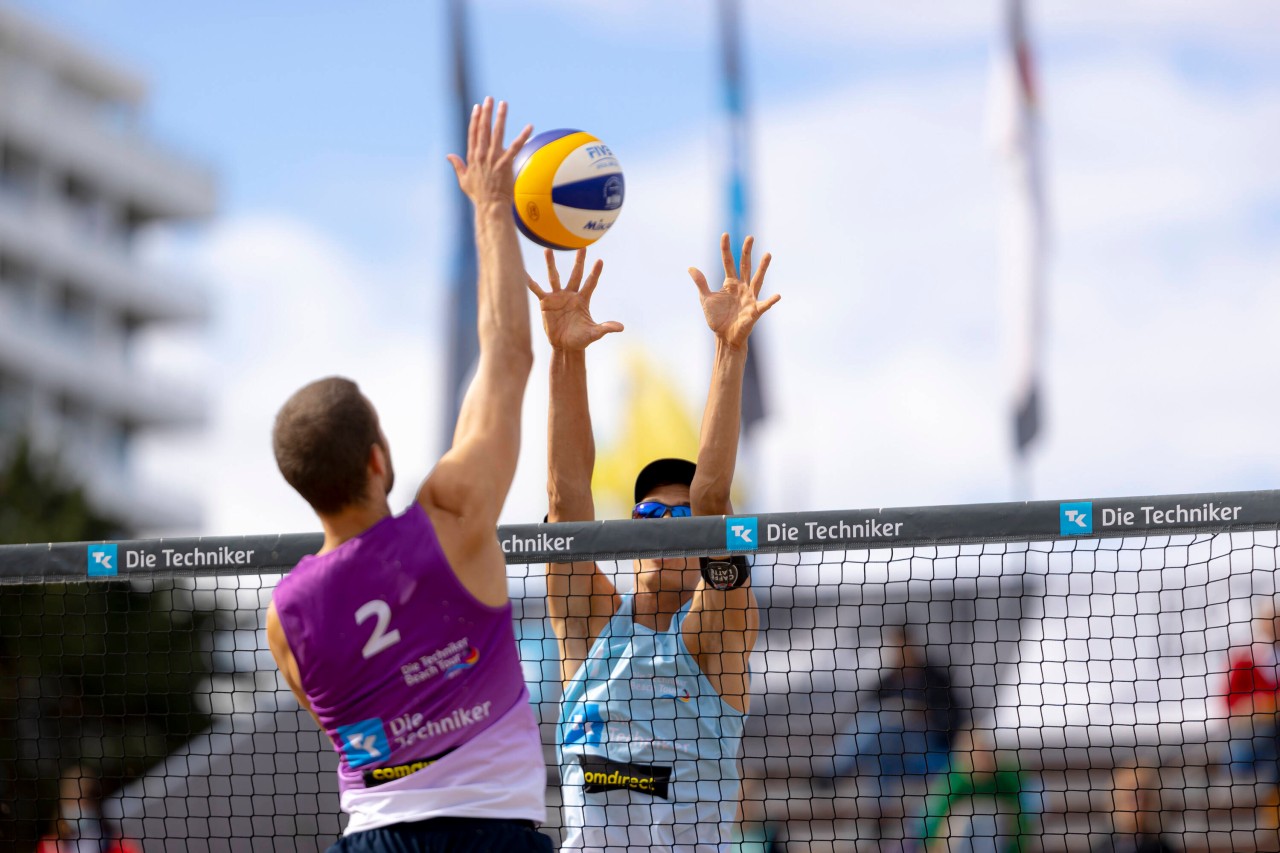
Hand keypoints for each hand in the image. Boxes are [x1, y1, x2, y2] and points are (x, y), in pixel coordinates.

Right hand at [446, 97, 532, 205]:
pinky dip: (523, 136)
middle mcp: (481, 155)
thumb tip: (448, 155)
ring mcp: (493, 158)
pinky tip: (529, 126)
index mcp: (472, 157)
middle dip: (486, 112)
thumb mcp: (463, 180)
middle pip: (483, 129)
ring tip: (504, 104)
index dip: (475, 119)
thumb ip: (457, 165)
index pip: (473, 133)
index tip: (478, 107)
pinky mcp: (505, 164)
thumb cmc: (478, 196)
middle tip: (490, 98)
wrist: (490, 206)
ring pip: (497, 133)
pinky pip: (515, 147)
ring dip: (500, 117)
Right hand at [527, 248, 623, 350]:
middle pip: (575, 274)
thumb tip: (621, 328)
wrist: (564, 345)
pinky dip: (529, 282)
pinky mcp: (545, 302)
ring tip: (548, 249)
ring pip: (554, 277)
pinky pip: (537, 289)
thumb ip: (605, 328)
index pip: (590, 283)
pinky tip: (522, 272)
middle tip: (582, 246)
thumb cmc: (580, 338)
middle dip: (579, 261)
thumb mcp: (593, 334)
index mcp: (583, 300)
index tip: (600, 260)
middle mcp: (570, 294)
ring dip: (551, 264)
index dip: (595, 273)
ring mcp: (557, 297)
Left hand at [689, 233, 780, 348]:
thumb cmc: (717, 318)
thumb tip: (691, 267)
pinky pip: (764, 305)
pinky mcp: (755, 311)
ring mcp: (750, 297)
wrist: (724, 337)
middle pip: (745, 265)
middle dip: (747, 251)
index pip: (728, 262)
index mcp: (730, 283)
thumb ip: (701, 283)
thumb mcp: (706, 299)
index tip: (725, 234)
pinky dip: (771, 301)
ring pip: (757, 279)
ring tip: (768, 254)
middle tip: (750, 237)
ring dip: (763, 267)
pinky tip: (777, 296)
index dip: (726, 249)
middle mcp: (742, 287)